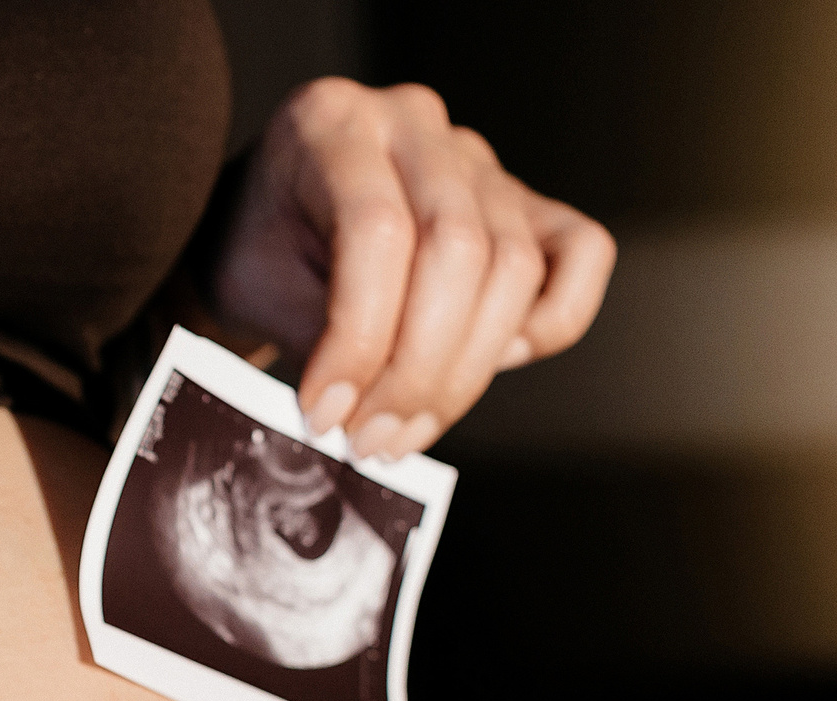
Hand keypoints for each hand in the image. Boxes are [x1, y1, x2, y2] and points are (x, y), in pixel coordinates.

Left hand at [205, 78, 615, 459]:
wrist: (271, 224)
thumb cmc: (261, 253)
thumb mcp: (253, 287)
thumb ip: (312, 339)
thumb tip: (363, 417)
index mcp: (333, 125)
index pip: (377, 232)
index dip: (358, 339)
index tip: (326, 414)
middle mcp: (415, 125)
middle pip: (458, 251)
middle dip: (416, 370)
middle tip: (371, 439)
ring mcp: (478, 159)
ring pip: (513, 268)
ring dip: (464, 373)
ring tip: (403, 430)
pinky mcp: (525, 202)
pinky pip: (582, 254)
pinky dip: (550, 322)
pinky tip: (490, 361)